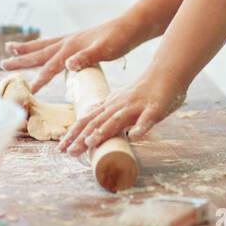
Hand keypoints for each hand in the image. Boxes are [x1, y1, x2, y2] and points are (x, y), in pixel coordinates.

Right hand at [2, 14, 144, 93]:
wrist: (131, 26)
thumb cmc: (119, 39)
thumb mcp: (105, 50)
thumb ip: (86, 57)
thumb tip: (67, 65)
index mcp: (71, 46)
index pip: (51, 66)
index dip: (40, 79)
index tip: (28, 90)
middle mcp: (68, 41)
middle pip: (39, 52)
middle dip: (21, 59)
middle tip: (2, 63)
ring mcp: (72, 39)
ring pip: (43, 45)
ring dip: (27, 49)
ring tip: (11, 47)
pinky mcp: (77, 41)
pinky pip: (53, 45)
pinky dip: (43, 48)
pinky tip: (42, 51)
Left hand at [58, 68, 185, 155]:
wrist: (165, 73)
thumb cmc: (144, 92)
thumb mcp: (121, 103)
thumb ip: (109, 116)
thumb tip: (94, 131)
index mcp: (110, 106)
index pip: (87, 121)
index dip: (73, 134)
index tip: (60, 148)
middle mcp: (118, 106)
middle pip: (97, 122)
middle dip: (81, 137)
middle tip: (67, 152)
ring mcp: (135, 107)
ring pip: (117, 119)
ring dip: (103, 131)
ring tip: (90, 142)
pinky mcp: (154, 109)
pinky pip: (147, 119)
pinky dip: (141, 127)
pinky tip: (135, 136)